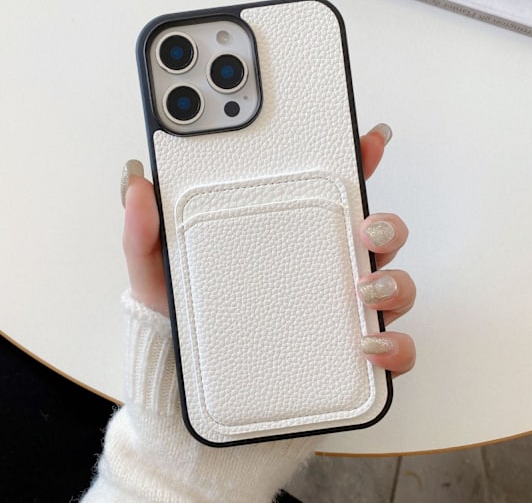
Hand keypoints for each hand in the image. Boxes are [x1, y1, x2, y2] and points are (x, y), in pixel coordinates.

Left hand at [122, 124, 415, 376]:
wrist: (183, 389)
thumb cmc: (178, 324)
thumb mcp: (155, 273)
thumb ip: (145, 231)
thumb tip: (137, 184)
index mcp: (283, 239)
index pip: (327, 195)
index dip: (354, 163)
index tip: (366, 142)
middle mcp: (318, 270)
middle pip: (373, 234)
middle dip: (386, 221)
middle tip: (366, 226)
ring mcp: (335, 313)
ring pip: (391, 284)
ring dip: (394, 280)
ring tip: (364, 287)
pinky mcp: (344, 358)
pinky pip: (390, 348)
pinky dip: (395, 345)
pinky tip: (369, 344)